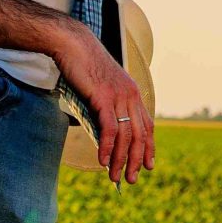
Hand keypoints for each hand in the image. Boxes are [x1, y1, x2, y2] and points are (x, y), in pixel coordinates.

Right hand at [59, 33, 152, 183]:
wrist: (72, 43)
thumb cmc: (82, 63)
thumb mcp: (100, 85)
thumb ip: (106, 103)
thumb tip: (102, 124)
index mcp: (132, 93)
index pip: (147, 126)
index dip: (148, 147)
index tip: (147, 165)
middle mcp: (130, 95)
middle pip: (139, 135)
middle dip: (135, 160)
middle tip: (131, 179)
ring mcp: (119, 96)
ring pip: (126, 135)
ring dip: (121, 159)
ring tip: (115, 176)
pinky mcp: (104, 97)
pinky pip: (110, 128)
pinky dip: (107, 147)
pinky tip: (103, 160)